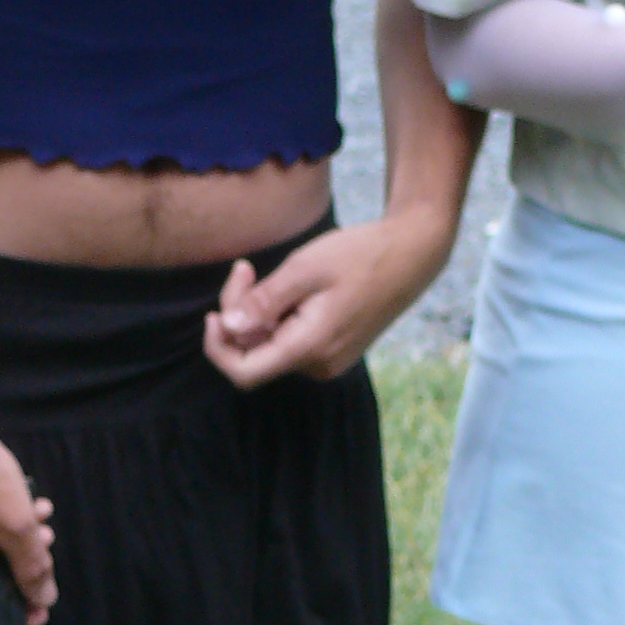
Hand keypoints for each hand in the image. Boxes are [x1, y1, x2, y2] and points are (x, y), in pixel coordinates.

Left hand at [205, 207, 454, 386]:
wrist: (412, 252)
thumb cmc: (360, 254)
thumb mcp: (305, 268)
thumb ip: (263, 302)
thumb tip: (227, 327)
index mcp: (311, 347)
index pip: (244, 373)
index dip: (218, 349)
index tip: (213, 313)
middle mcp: (320, 364)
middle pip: (255, 354)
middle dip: (239, 315)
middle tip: (245, 269)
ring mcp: (329, 359)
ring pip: (271, 346)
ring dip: (258, 314)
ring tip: (264, 273)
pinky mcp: (334, 348)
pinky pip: (291, 341)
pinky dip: (278, 317)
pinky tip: (289, 289)